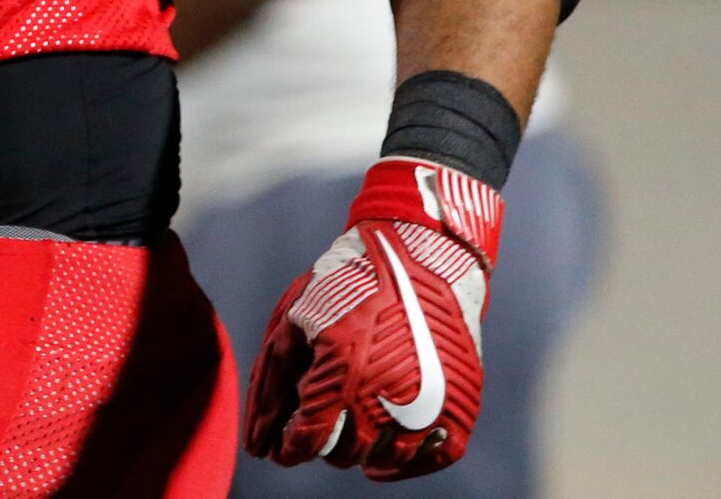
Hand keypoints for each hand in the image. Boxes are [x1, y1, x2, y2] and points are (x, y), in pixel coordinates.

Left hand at [244, 157, 501, 480]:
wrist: (421, 255)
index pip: (309, 437)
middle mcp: (389, 390)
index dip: (289, 448)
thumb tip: (259, 436)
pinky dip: (404, 464)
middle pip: (345, 451)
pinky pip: (431, 457)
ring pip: (385, 458)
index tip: (281, 449)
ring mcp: (431, 402)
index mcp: (343, 365)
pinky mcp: (461, 405)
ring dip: (361, 453)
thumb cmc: (350, 281)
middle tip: (318, 427)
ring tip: (349, 432)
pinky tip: (383, 457)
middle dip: (322, 444)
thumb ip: (275, 376)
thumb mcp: (297, 314)